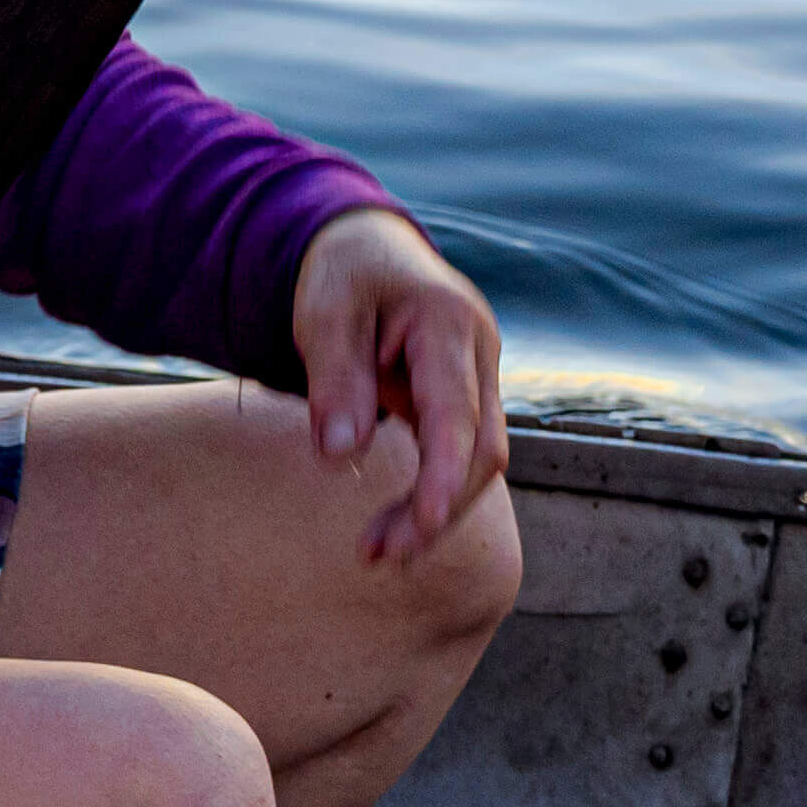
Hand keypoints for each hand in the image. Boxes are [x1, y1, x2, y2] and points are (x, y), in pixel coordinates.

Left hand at [290, 208, 506, 566]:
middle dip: (436, 509)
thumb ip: (335, 378)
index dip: (444, 473)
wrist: (369, 249)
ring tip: (376, 555)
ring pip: (476, 462)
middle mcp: (479, 355)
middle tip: (377, 556)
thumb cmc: (345, 276)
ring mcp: (478, 381)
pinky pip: (458, 459)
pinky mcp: (464, 405)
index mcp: (449, 323)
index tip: (421, 522)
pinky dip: (429, 497)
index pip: (458, 412)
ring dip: (433, 514)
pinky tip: (394, 532)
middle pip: (481, 450)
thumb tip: (339, 456)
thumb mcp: (325, 312)